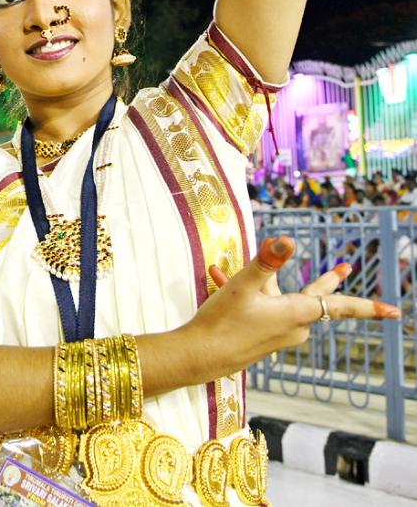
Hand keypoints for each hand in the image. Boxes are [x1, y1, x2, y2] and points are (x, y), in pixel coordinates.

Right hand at [181, 237, 400, 382]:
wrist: (200, 356)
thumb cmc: (223, 321)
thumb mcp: (243, 286)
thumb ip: (266, 262)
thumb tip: (287, 239)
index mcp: (296, 313)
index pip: (340, 306)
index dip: (367, 306)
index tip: (394, 312)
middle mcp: (293, 326)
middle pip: (316, 299)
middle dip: (327, 280)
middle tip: (345, 267)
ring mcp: (278, 334)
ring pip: (279, 299)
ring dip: (260, 282)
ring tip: (223, 270)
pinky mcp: (262, 338)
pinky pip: (264, 309)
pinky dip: (247, 294)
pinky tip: (217, 279)